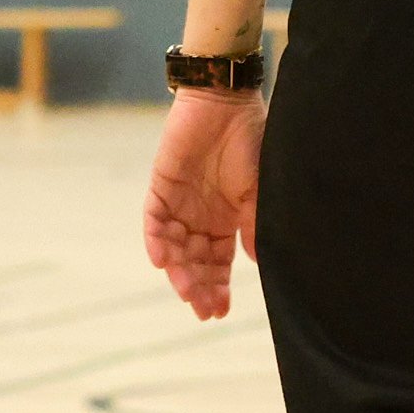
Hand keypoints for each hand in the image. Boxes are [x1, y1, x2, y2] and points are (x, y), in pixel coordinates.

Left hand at [141, 88, 264, 319]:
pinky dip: (156, 240)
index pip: (218, 263)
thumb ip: (254, 227)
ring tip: (186, 291)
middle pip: (194, 262)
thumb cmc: (251, 141)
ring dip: (178, 270)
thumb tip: (258, 266)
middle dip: (198, 287)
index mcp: (225, 220)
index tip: (220, 312)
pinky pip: (154, 220)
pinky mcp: (161, 186)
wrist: (228, 100)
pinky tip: (162, 260)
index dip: (218, 288)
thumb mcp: (259, 191)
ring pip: (173, 247)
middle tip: (202, 310)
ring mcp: (179, 202)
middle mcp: (200, 216)